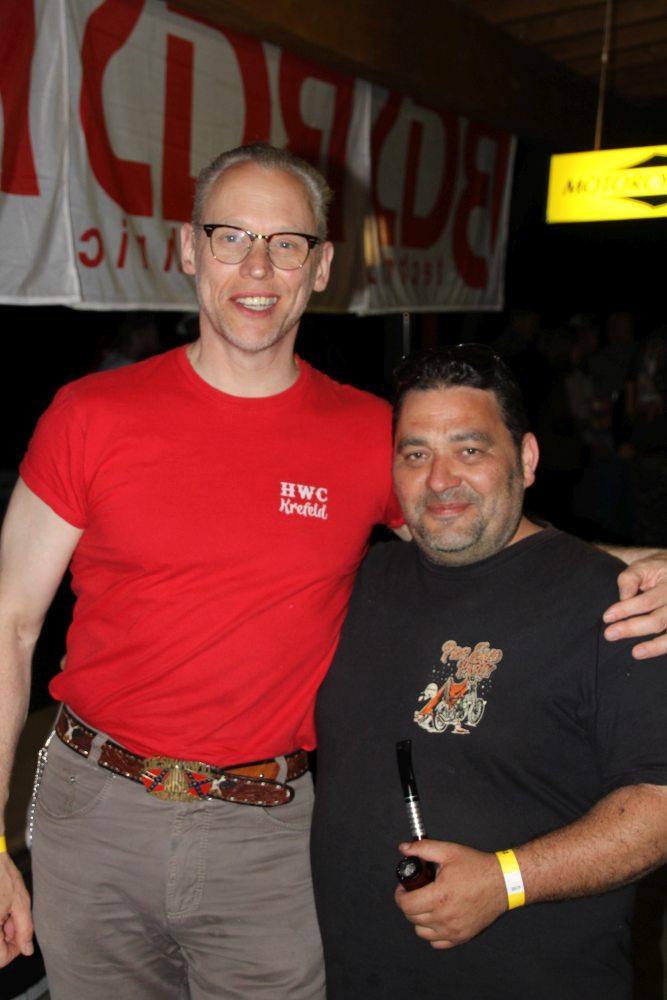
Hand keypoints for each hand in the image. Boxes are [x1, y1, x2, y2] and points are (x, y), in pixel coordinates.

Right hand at [0, 852, 32, 966]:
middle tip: (13, 916)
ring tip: (7, 909)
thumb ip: (24, 928)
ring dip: (2, 930)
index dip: (13, 952)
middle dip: (8, 936)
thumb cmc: (2, 874)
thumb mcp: (20, 901)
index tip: (20, 936)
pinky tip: (1, 907)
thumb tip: (27, 950)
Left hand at [394, 840, 506, 948]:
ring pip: (422, 932)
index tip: (404, 888)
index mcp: (439, 896)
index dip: (400, 895)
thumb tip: (404, 848)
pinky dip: (433, 933)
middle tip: (416, 892)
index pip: (406, 905)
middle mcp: (445, 917)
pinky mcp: (462, 937)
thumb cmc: (477, 867)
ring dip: (419, 919)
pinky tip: (438, 918)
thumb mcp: (449, 851)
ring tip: (427, 904)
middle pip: (412, 918)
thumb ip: (423, 848)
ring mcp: (454, 930)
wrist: (502, 882)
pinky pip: (437, 943)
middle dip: (409, 903)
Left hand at [604, 554, 666, 658]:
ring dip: (654, 646)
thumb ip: (630, 578)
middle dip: (632, 628)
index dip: (626, 609)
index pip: (647, 601)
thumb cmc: (655, 569)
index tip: (607, 617)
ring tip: (636, 653)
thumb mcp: (643, 566)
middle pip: (657, 620)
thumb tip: (624, 597)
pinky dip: (662, 647)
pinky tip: (649, 653)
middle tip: (609, 635)